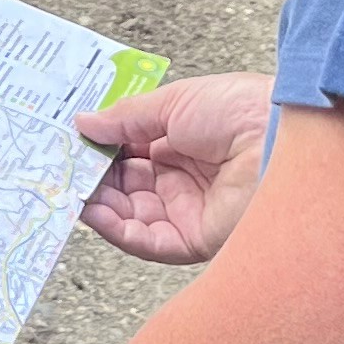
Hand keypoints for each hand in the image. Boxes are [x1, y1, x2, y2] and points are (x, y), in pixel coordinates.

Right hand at [77, 69, 273, 266]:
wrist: (281, 139)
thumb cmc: (241, 111)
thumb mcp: (175, 103)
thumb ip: (125, 118)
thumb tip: (84, 123)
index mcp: (186, 142)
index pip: (132, 152)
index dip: (102, 148)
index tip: (72, 142)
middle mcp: (187, 179)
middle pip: (127, 186)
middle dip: (94, 177)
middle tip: (61, 165)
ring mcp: (190, 210)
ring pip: (131, 215)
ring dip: (97, 202)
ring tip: (69, 185)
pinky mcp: (195, 239)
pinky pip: (146, 240)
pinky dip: (114, 228)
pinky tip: (90, 210)